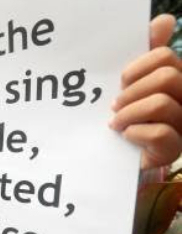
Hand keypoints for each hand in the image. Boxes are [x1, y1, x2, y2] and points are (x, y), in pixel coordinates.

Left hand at [110, 14, 181, 169]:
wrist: (113, 157)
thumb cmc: (122, 116)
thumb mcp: (129, 83)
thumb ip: (145, 52)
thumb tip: (165, 21)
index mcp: (175, 80)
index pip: (165, 57)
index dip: (137, 67)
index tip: (121, 82)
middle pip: (168, 77)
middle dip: (132, 90)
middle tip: (115, 105)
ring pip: (162, 103)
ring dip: (129, 113)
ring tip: (116, 122)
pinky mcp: (173, 150)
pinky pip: (159, 133)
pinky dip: (135, 133)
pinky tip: (126, 136)